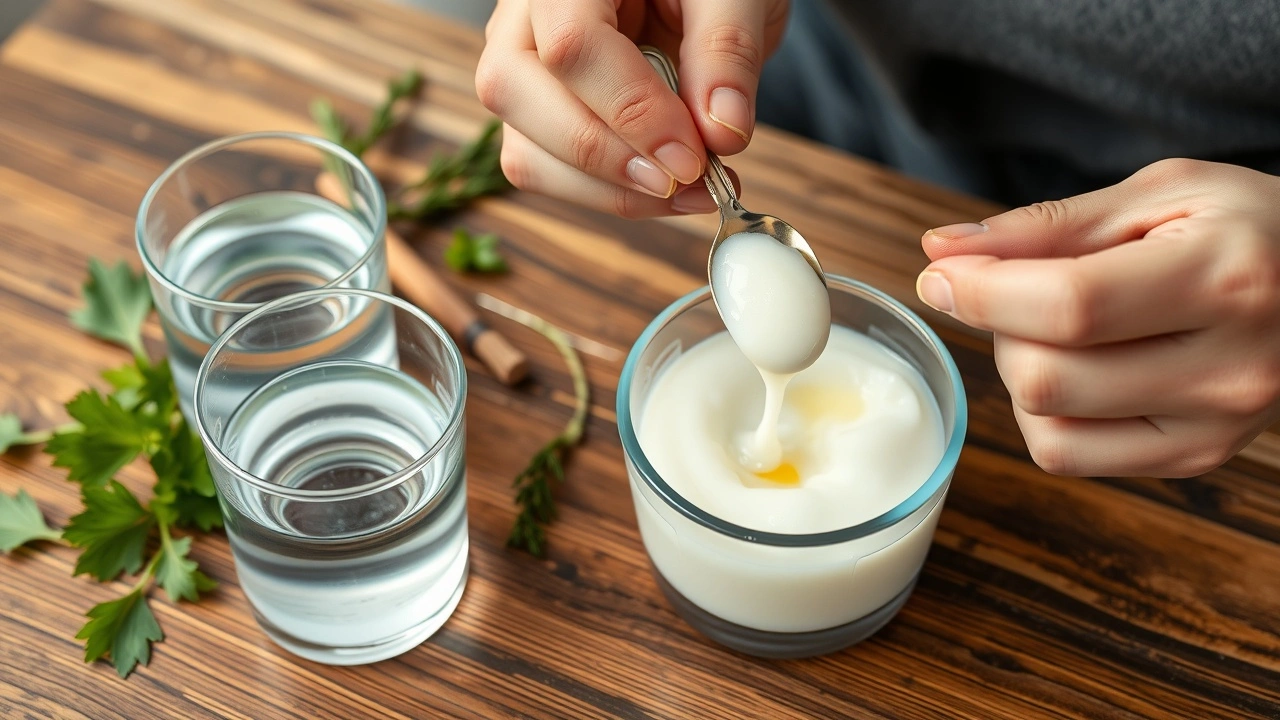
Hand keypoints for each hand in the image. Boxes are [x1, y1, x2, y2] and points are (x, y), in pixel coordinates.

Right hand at [476, 0, 787, 216]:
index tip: (692, 157)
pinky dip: (610, 194)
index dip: (631, 112)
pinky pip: (549, 171)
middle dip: (608, 158)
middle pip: (516, 96)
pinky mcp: (539, 117)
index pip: (571, 46)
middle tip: (688, 180)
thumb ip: (727, 49)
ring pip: (524, 150)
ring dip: (609, 190)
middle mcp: (522, 17)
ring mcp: (521, 70)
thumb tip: (721, 133)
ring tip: (690, 191)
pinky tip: (669, 189)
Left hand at [916, 159, 1279, 477]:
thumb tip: (942, 251)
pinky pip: (1068, 454)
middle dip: (1000, 325)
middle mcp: (1229, 369)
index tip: (940, 273)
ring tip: (1062, 326)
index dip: (982, 291)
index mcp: (1227, 279)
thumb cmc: (1249, 226)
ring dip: (1020, 370)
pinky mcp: (1196, 458)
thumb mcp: (1161, 193)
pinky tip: (1079, 367)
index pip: (1069, 305)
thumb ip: (1045, 227)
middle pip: (1045, 375)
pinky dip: (1045, 411)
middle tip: (1023, 287)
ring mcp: (1215, 427)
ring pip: (1046, 424)